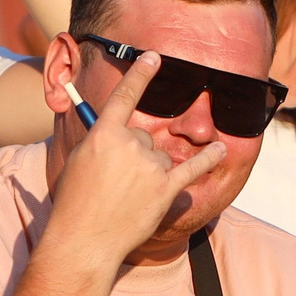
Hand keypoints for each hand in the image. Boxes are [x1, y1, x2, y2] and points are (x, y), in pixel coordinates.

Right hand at [44, 48, 224, 271]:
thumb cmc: (76, 201)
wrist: (85, 238)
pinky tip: (219, 148)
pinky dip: (207, 158)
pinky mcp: (166, 188)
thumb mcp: (79, 159)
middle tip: (117, 181)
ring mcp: (150, 166)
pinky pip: (192, 168)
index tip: (154, 57)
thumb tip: (113, 133)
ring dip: (150, 172)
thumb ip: (100, 141)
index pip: (126, 95)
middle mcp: (130, 145)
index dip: (141, 74)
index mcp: (104, 134)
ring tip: (131, 195)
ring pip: (159, 156)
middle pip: (143, 136)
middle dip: (134, 155)